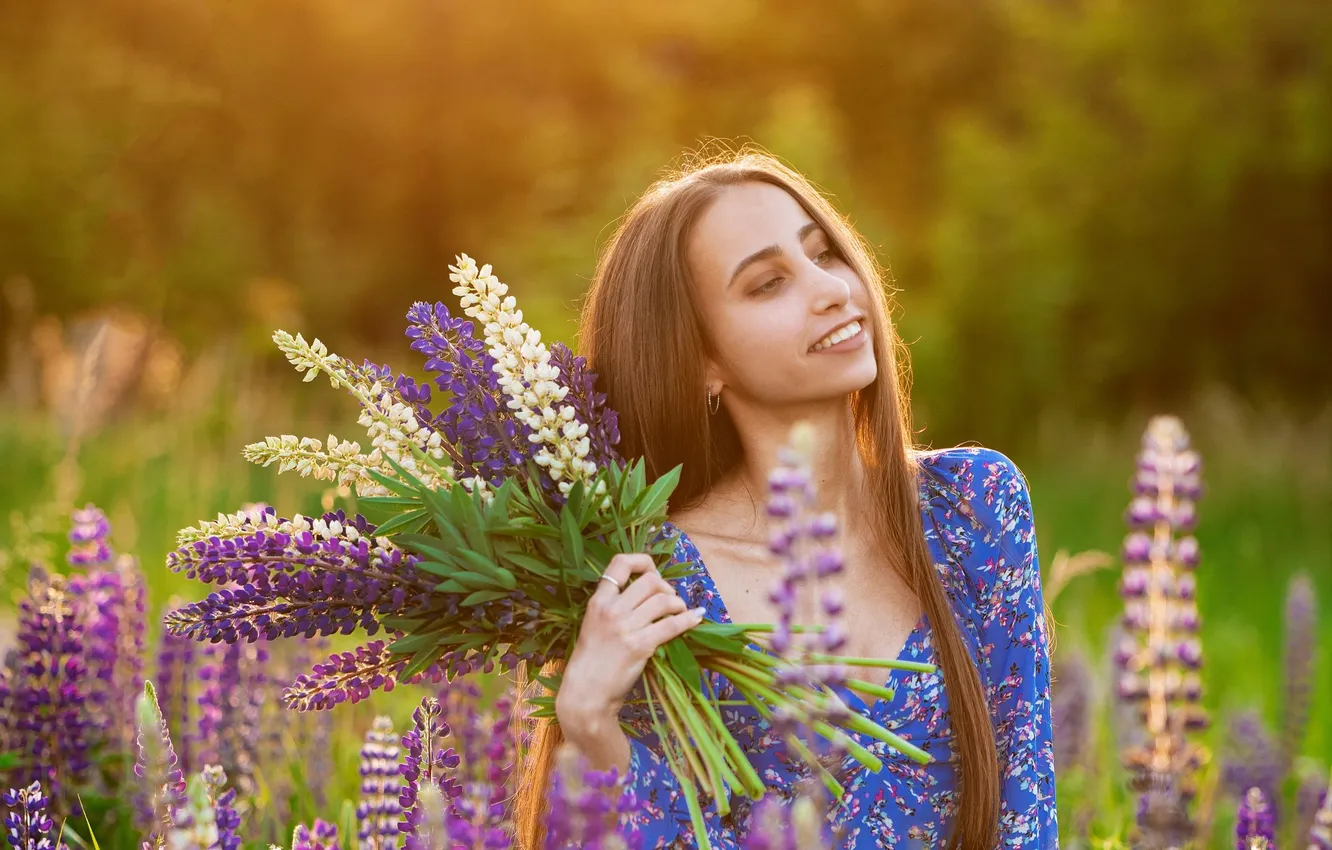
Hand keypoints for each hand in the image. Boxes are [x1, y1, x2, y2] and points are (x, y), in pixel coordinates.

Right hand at [555, 553, 705, 765]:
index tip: (653, 572)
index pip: (620, 563)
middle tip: (670, 600)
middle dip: (666, 587)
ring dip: (678, 604)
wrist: (585, 694)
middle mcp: (612, 609)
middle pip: (650, 581)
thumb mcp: (593, 625)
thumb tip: (645, 596)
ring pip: (664, 600)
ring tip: (680, 612)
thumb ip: (613, 607)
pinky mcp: (640, 646)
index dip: (642, 562)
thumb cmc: (590, 662)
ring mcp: (626, 627)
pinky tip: (695, 619)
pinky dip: (688, 620)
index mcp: (598, 601)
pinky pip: (672, 625)